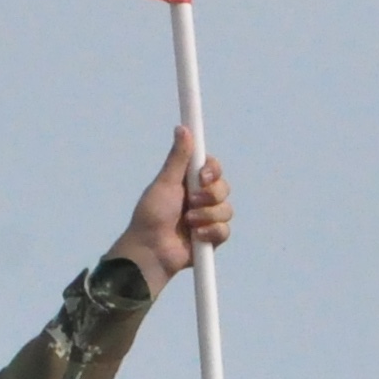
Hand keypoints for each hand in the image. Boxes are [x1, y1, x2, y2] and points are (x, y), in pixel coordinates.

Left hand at [103, 128, 232, 290]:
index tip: (202, 176)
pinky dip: (211, 232)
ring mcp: (208, 218)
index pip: (212, 168)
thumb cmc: (152, 215)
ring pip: (226, 210)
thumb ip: (178, 158)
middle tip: (191, 202)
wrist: (152, 249)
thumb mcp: (165, 183)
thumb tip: (183, 128)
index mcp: (189, 182)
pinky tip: (196, 237)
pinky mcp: (213, 238)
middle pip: (224, 187)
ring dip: (207, 216)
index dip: (212, 170)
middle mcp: (201, 198)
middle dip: (210, 196)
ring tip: (189, 223)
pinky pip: (225, 230)